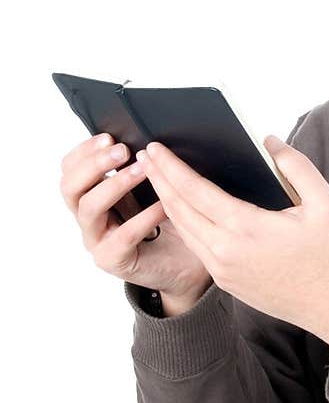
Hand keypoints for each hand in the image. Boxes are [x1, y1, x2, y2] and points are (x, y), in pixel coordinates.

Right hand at [59, 132, 212, 298]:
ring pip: (90, 209)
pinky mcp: (113, 260)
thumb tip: (143, 140)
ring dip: (115, 184)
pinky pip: (124, 235)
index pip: (70, 171)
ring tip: (142, 170)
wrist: (184, 265)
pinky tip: (163, 205)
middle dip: (94, 165)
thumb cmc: (166, 225)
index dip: (84, 152)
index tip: (108, 137)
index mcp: (91, 197)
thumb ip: (135, 170)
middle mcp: (88, 219)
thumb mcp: (146, 191)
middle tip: (123, 150)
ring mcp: (97, 241)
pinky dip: (144, 216)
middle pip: (70, 188)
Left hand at [134, 135, 328, 357]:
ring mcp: (222, 269)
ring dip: (166, 201)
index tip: (156, 148)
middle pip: (178, 209)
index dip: (171, 167)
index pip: (194, 190)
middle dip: (158, 179)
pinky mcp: (225, 281)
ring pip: (183, 229)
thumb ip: (296, 166)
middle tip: (144, 156)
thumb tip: (269, 142)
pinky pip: (195, 246)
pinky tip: (180, 209)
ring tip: (156, 178)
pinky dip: (182, 223)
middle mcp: (225, 250)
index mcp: (246, 227)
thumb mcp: (324, 203)